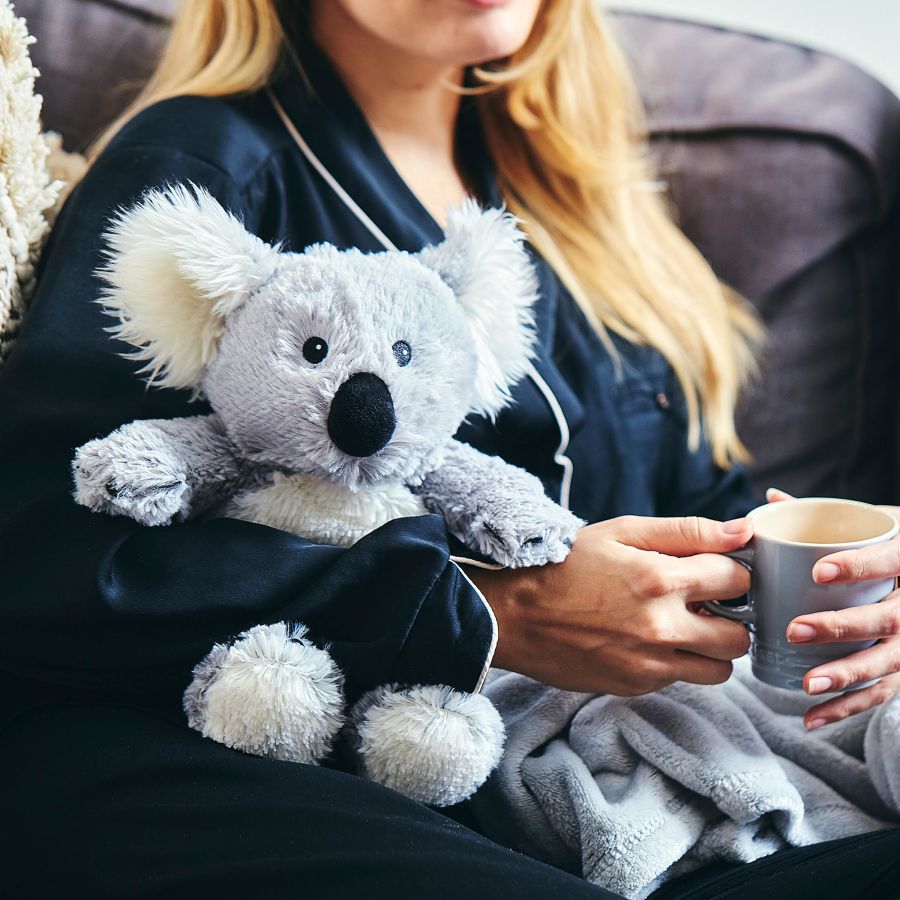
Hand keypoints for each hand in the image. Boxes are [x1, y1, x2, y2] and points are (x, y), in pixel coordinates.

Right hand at [464, 515, 751, 694]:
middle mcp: (662, 628)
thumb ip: (685, 531)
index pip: (738, 581)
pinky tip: (645, 640)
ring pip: (719, 670)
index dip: (732, 573)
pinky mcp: (635, 686)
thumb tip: (741, 531)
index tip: (715, 571)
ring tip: (680, 626)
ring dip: (709, 648)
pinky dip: (675, 662)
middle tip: (703, 603)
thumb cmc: (564, 565)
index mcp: (660, 580)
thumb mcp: (620, 532)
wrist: (513, 615)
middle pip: (739, 637)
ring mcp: (649, 664)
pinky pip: (680, 680)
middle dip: (729, 618)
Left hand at [769, 487, 899, 729]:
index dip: (857, 566)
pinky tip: (812, 717)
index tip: (818, 572)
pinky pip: (882, 693)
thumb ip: (824, 515)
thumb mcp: (875, 523)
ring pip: (888, 662)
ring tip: (806, 683)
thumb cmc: (894, 546)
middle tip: (795, 630)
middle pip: (887, 619)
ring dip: (846, 675)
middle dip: (841, 627)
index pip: (890, 561)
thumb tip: (770, 499)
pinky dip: (848, 707)